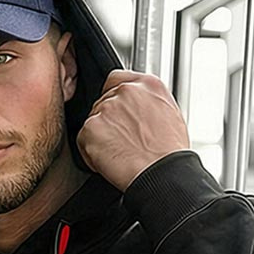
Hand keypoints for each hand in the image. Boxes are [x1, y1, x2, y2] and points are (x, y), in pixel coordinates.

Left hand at [77, 70, 192, 190]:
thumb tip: (139, 109)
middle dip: (109, 122)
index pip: (118, 79)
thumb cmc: (169, 153)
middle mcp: (126, 91)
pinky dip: (91, 153)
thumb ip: (149, 104)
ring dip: (101, 137)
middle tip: (122, 142)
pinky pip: (83, 140)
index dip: (114, 98)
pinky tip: (110, 161)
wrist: (161, 174)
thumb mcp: (170, 115)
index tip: (118, 114)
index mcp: (148, 85)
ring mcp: (107, 107)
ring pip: (93, 120)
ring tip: (120, 154)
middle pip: (103, 101)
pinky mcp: (91, 127)